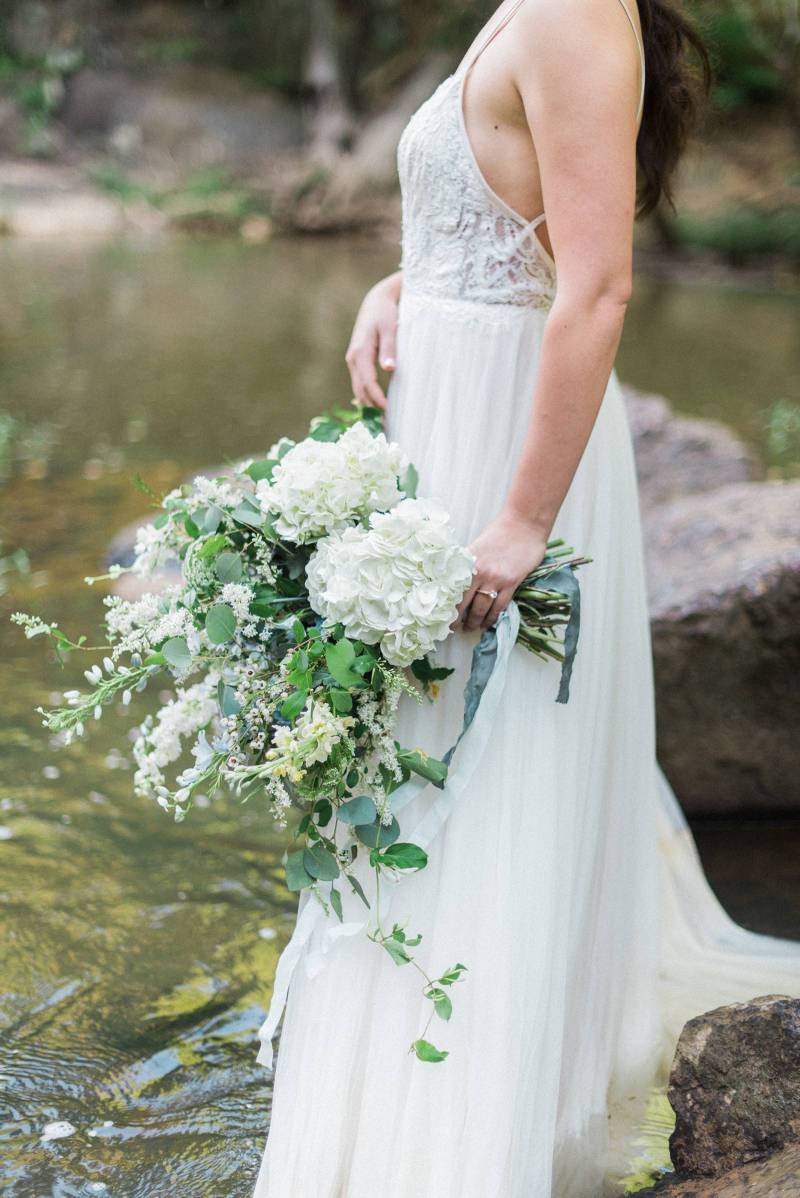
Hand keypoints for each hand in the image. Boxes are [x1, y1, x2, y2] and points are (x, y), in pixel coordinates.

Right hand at [345, 272, 400, 409]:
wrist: (376, 301)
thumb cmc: (385, 313)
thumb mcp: (390, 328)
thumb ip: (390, 349)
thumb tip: (390, 369)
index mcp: (359, 352)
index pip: (368, 383)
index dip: (377, 399)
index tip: (389, 411)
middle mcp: (353, 359)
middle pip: (360, 391)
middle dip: (372, 410)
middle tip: (387, 426)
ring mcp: (353, 361)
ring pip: (359, 390)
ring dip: (369, 406)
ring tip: (384, 422)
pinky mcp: (358, 362)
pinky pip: (361, 384)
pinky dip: (368, 397)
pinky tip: (378, 407)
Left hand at [457, 511, 547, 631]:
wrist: (524, 523)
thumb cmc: (500, 532)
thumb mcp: (477, 547)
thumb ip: (468, 564)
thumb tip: (459, 583)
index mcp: (466, 562)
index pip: (452, 591)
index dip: (448, 607)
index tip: (443, 617)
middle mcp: (478, 572)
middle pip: (465, 603)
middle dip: (459, 619)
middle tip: (455, 629)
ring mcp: (496, 578)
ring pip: (482, 607)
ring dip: (476, 621)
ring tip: (472, 628)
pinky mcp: (512, 582)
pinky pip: (500, 605)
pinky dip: (493, 616)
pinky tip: (489, 622)